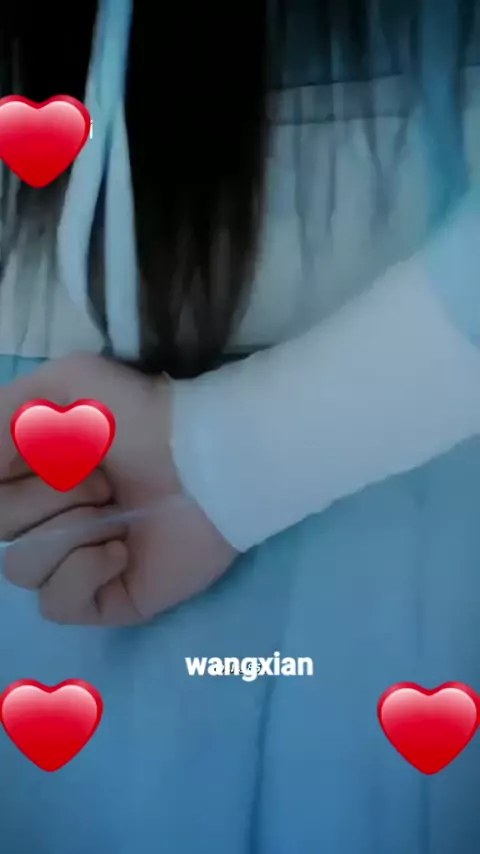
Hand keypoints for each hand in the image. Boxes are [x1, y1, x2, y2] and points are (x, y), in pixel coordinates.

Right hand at [0, 353, 237, 624]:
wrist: (207, 455)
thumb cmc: (140, 415)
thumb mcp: (64, 384)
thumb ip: (3, 415)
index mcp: (37, 473)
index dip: (13, 473)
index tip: (48, 450)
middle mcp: (50, 517)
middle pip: (0, 528)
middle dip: (47, 496)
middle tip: (102, 479)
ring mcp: (76, 561)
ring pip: (21, 567)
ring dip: (68, 530)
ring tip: (116, 510)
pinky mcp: (107, 598)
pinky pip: (57, 604)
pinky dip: (83, 571)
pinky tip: (122, 548)